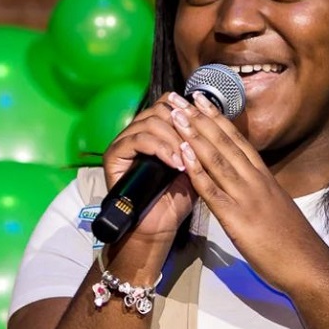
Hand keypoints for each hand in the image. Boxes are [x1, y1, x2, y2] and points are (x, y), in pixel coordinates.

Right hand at [101, 93, 198, 243]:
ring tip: (186, 160)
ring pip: (150, 122)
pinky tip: (175, 163)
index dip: (188, 111)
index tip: (206, 126)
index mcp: (154, 130)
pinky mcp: (113, 155)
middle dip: (183, 126)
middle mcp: (137, 130)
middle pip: (160, 109)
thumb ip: (199, 142)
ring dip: (173, 139)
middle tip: (195, 146)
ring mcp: (124, 141)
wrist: (158, 225)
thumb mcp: (194, 165)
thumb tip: (214, 119)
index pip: (168, 103)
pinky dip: (160, 149)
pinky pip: (138, 140)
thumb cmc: (176, 197)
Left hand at [172, 94, 328, 292]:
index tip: (201, 100)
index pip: (238, 140)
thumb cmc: (294, 243)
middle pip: (224, 142)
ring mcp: (246, 197)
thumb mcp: (276, 208)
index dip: (218, 118)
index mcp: (264, 177)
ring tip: (177, 115)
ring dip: (194, 135)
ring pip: (217, 158)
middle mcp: (255, 180)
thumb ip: (259, 192)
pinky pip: (212, 189)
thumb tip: (244, 183)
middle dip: (199, 118)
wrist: (308, 265)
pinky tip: (182, 153)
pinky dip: (196, 169)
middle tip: (179, 98)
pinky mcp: (237, 218)